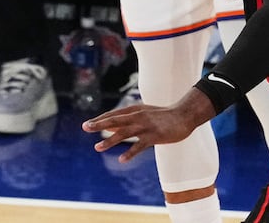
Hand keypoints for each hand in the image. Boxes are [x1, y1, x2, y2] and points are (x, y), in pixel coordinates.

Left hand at [83, 86, 214, 161]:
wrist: (184, 115)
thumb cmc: (163, 116)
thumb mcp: (144, 114)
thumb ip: (128, 120)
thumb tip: (110, 127)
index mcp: (136, 109)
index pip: (114, 114)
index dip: (100, 119)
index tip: (87, 124)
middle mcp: (139, 115)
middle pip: (116, 120)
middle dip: (100, 124)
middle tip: (85, 127)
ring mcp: (146, 125)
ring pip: (125, 133)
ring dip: (110, 140)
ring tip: (97, 147)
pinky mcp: (154, 136)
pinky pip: (139, 145)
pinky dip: (130, 152)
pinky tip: (121, 159)